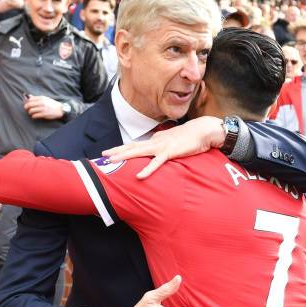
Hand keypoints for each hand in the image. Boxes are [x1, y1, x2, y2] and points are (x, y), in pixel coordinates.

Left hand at [24, 95, 63, 119]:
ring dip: (30, 113)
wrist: (60, 109)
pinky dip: (33, 116)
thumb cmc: (52, 104)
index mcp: (41, 98)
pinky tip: (34, 116)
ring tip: (31, 113)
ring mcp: (42, 109)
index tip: (27, 105)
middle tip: (27, 110)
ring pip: (31, 111)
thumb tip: (29, 97)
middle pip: (29, 105)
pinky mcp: (44, 114)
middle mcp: (41, 103)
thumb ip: (37, 98)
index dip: (26, 102)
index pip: (30, 99)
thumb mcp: (45, 98)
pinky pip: (35, 116)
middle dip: (26, 108)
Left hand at [102, 116, 224, 178]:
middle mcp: (155, 142)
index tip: (109, 152)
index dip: (122, 148)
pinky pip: (156, 163)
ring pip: (138, 152)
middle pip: (132, 147)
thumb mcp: (172, 141)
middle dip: (117, 151)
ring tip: (111, 160)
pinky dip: (147, 170)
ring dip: (124, 156)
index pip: (135, 145)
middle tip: (102, 155)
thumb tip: (156, 150)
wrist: (202, 130)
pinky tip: (139, 176)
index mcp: (155, 140)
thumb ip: (163, 146)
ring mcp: (161, 146)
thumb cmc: (189, 137)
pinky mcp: (170, 152)